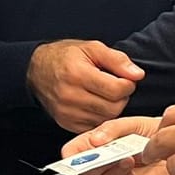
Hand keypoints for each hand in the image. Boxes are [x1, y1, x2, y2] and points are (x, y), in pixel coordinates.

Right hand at [28, 40, 143, 132]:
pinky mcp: (66, 123)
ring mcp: (67, 112)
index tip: (125, 79)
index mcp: (77, 74)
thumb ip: (117, 59)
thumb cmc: (65, 57)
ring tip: (105, 94)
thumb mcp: (92, 48)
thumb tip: (137, 74)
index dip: (127, 84)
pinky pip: (94, 126)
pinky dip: (100, 117)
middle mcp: (70, 95)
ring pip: (105, 119)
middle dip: (121, 97)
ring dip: (112, 108)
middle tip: (116, 87)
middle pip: (113, 107)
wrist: (36, 70)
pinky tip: (96, 104)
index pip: (116, 89)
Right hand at [61, 117, 162, 174]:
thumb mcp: (133, 124)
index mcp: (96, 147)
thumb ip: (112, 129)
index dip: (69, 155)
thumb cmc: (155, 134)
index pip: (72, 154)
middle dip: (93, 165)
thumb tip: (94, 141)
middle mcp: (102, 167)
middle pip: (83, 174)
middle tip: (107, 155)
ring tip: (127, 161)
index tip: (73, 154)